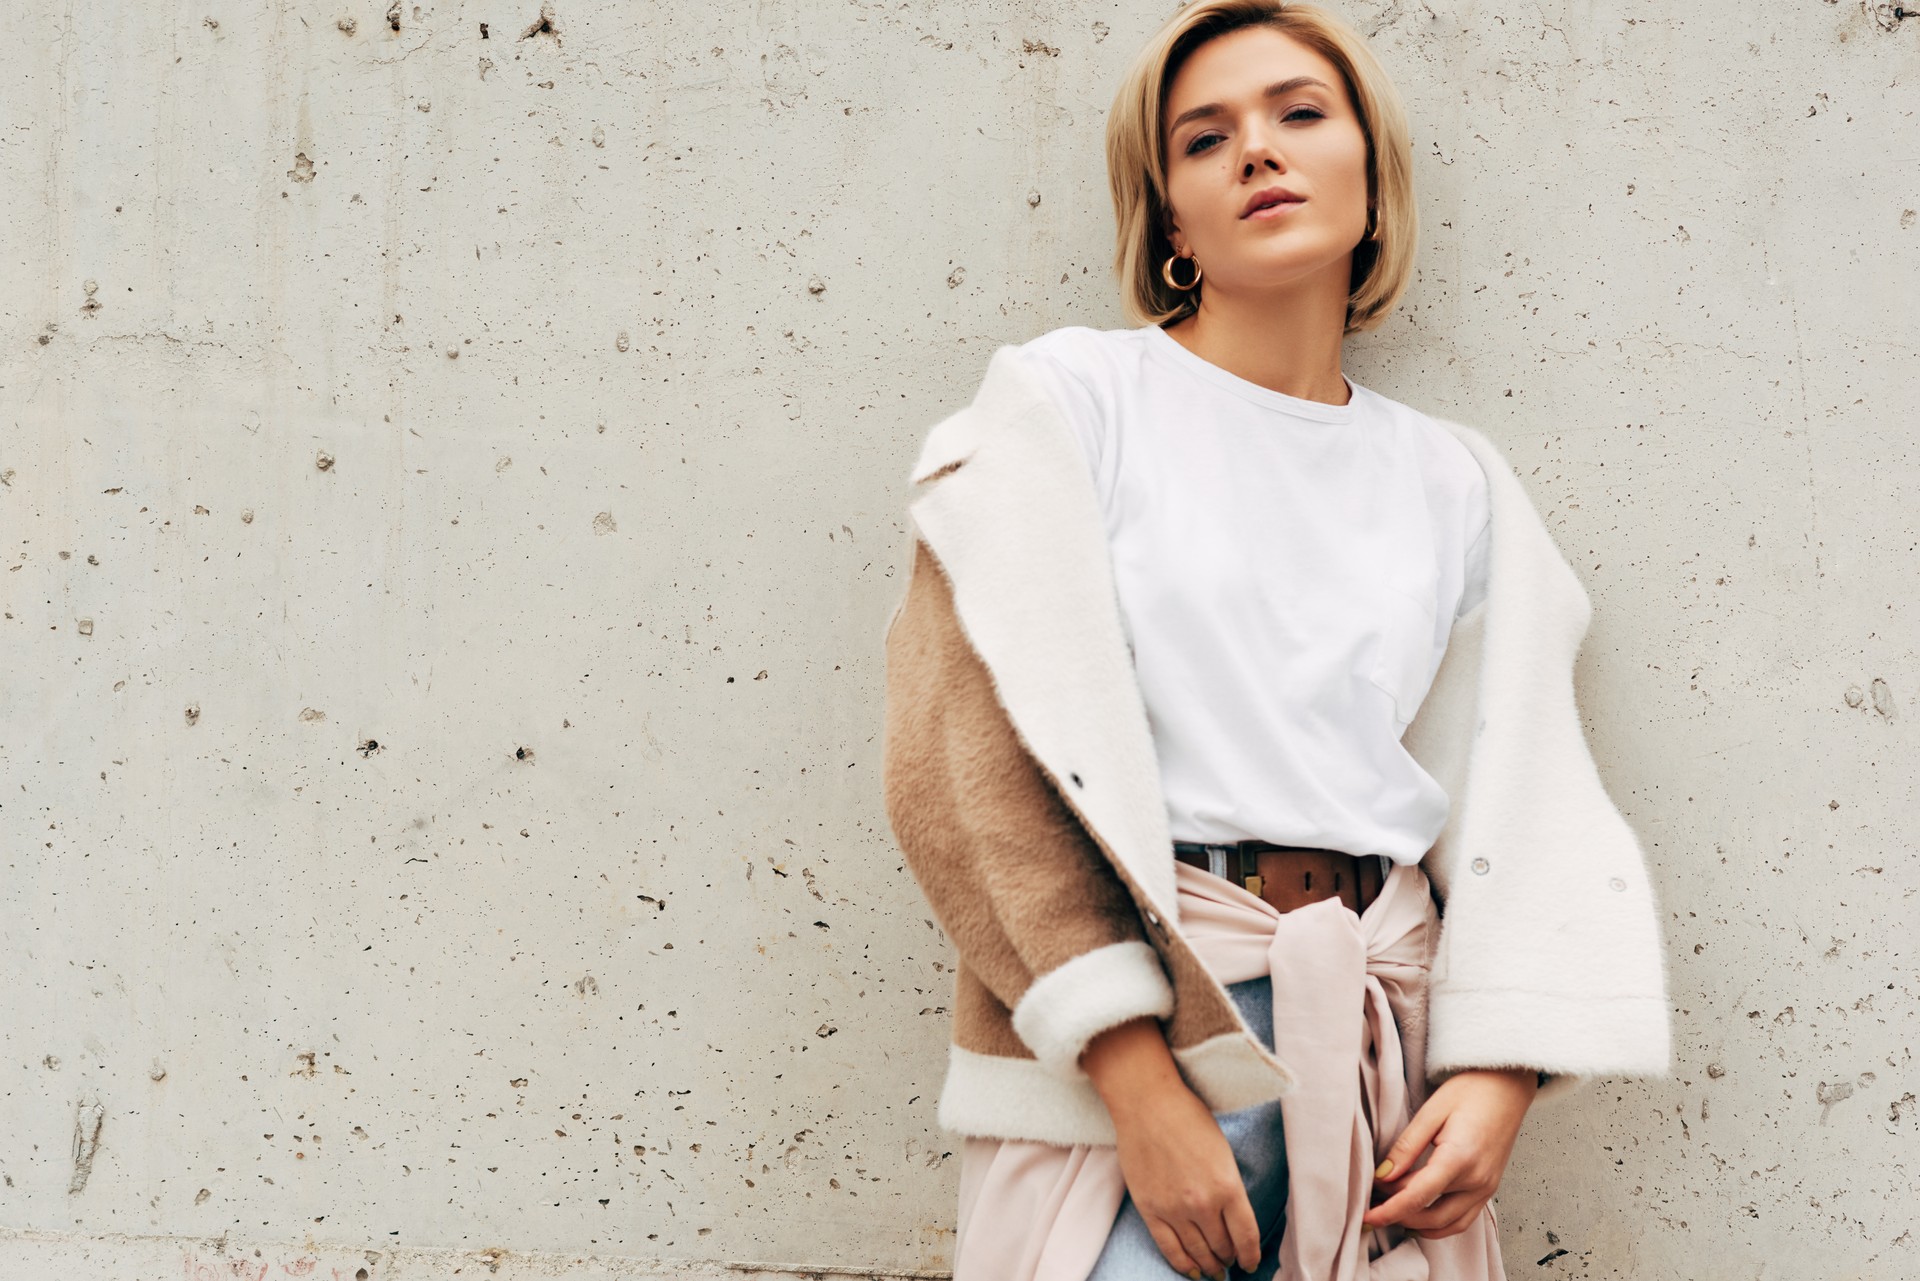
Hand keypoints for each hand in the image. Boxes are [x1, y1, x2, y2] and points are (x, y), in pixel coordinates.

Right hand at [1110, 1084, 1262, 1279]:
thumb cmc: (1188, 1118)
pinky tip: (1191, 1270)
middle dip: (1228, 1258)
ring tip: (1213, 1271)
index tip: (1250, 1262)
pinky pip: (1169, 1248)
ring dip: (1208, 1265)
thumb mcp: (1223, 1152)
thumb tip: (1231, 1219)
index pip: (1246, 1237)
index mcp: (1228, 1186)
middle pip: (1222, 1247)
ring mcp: (1174, 1209)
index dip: (1250, 1255)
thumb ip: (1229, 1188)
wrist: (1147, 1103)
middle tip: (1230, 1262)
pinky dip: (1182, 1264)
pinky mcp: (1149, 1209)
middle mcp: (1203, 1204)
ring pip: (1197, 1252)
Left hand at [1362, 1067, 1536, 1239]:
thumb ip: (1406, 1147)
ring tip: (1392, 1211)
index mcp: (1459, 1158)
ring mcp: (1486, 1187)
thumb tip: (1383, 1175)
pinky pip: (1463, 1219)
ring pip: (1448, 1225)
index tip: (1367, 1217)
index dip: (1389, 1211)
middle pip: (1431, 1215)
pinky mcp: (1489, 1188)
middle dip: (1399, 1215)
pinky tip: (1420, 1215)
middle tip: (1374, 1202)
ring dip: (1418, 1225)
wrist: (1507, 1085)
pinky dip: (1439, 1224)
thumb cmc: (1470, 1091)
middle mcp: (1477, 1180)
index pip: (1417, 1197)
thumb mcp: (1431, 1112)